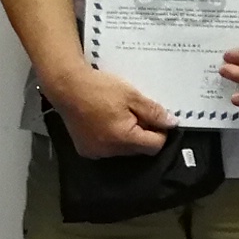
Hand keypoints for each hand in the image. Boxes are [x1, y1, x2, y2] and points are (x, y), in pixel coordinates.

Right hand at [46, 66, 171, 159]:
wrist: (66, 86)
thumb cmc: (100, 88)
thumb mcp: (132, 96)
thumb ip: (153, 112)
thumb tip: (172, 123)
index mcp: (123, 138)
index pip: (155, 146)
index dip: (160, 132)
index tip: (156, 117)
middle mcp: (109, 151)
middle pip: (139, 149)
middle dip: (143, 133)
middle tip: (136, 112)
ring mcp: (96, 153)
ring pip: (124, 150)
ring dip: (127, 136)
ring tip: (119, 114)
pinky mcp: (86, 150)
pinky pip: (108, 148)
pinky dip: (112, 138)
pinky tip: (106, 121)